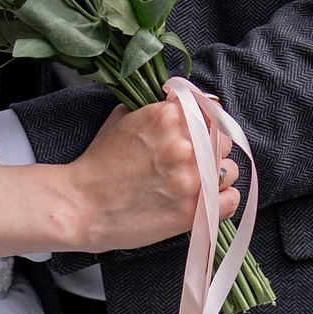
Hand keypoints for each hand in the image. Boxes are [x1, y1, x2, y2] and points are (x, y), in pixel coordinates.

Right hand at [66, 88, 240, 253]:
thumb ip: (157, 109)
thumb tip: (181, 103)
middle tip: (192, 161)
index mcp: (168, 116)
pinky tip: (205, 201)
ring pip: (230, 170)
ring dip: (217, 176)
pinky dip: (222, 201)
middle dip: (212, 148)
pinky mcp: (193, 209)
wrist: (81, 205)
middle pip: (223, 139)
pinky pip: (231, 200)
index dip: (206, 122)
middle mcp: (185, 143)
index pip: (210, 110)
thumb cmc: (99, 163)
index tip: (200, 133)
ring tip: (195, 184)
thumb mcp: (123, 118)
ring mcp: (191, 177)